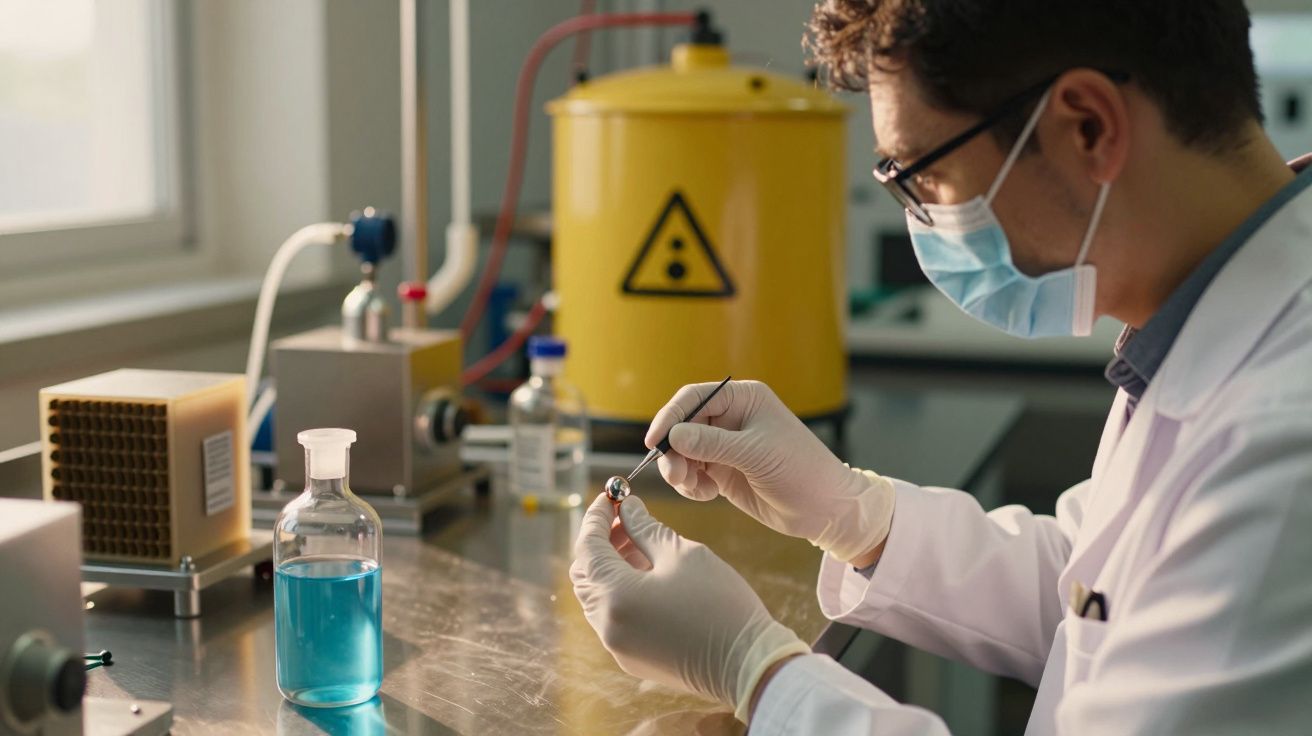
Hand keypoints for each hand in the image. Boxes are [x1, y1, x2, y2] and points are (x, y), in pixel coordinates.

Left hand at [570, 494, 810, 722]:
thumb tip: (627, 509)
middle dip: (600, 541)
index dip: (596, 517)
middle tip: (625, 517)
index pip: (587, 547)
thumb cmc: (719, 605)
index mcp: (615, 596)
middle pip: (585, 574)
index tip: (610, 495)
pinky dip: (621, 590)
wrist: (748, 665)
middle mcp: (607, 625)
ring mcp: (618, 646)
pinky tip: (649, 574)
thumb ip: (647, 528)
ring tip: (641, 543)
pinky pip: (614, 616)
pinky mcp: (634, 658)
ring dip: (611, 566)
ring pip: (598, 596)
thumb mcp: (683, 554)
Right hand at [646, 380, 894, 561]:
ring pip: (683, 452)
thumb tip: (674, 435)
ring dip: (679, 470)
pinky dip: (690, 485)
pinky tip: (706, 495)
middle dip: (674, 450)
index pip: (694, 398)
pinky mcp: (723, 471)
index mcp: (743, 400)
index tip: (655, 441)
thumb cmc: (800, 470)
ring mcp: (726, 446)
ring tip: (692, 487)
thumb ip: (712, 443)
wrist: (824, 509)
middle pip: (683, 426)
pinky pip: (692, 473)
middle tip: (674, 474)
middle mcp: (731, 419)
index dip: (671, 416)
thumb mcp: (755, 453)